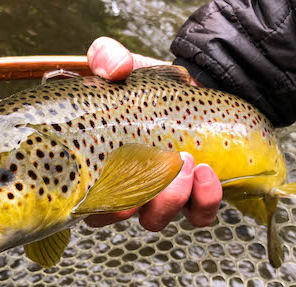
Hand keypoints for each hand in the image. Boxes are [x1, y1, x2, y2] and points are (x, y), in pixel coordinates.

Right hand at [85, 37, 222, 229]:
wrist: (197, 88)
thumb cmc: (151, 86)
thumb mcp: (125, 65)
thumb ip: (108, 57)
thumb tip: (116, 69)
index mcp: (102, 164)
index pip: (88, 200)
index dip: (94, 203)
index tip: (107, 182)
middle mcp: (127, 186)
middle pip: (119, 215)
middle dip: (134, 200)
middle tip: (155, 164)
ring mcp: (161, 195)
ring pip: (156, 219)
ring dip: (169, 199)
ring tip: (186, 162)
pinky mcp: (195, 196)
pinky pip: (199, 216)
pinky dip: (203, 201)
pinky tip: (207, 174)